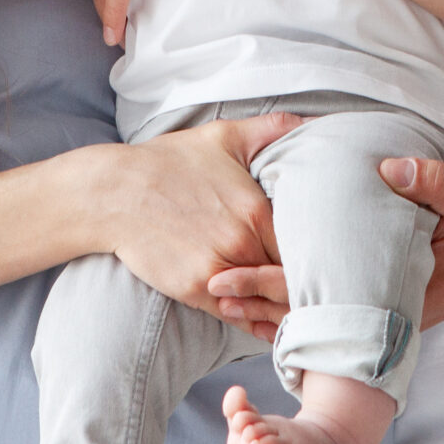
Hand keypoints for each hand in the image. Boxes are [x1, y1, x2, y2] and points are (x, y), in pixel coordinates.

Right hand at [84, 113, 302, 328]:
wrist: (113, 192)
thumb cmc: (168, 162)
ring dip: (280, 308)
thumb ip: (272, 128)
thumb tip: (312, 119)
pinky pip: (234, 315)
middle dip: (305, 285)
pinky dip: (252, 320)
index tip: (329, 258)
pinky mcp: (192, 290)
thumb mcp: (223, 137)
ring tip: (300, 315)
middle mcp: (241, 244)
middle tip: (323, 292)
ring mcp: (216, 270)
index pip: (306, 245)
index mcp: (256, 211)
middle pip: (289, 278)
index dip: (320, 254)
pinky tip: (266, 325)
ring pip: (264, 301)